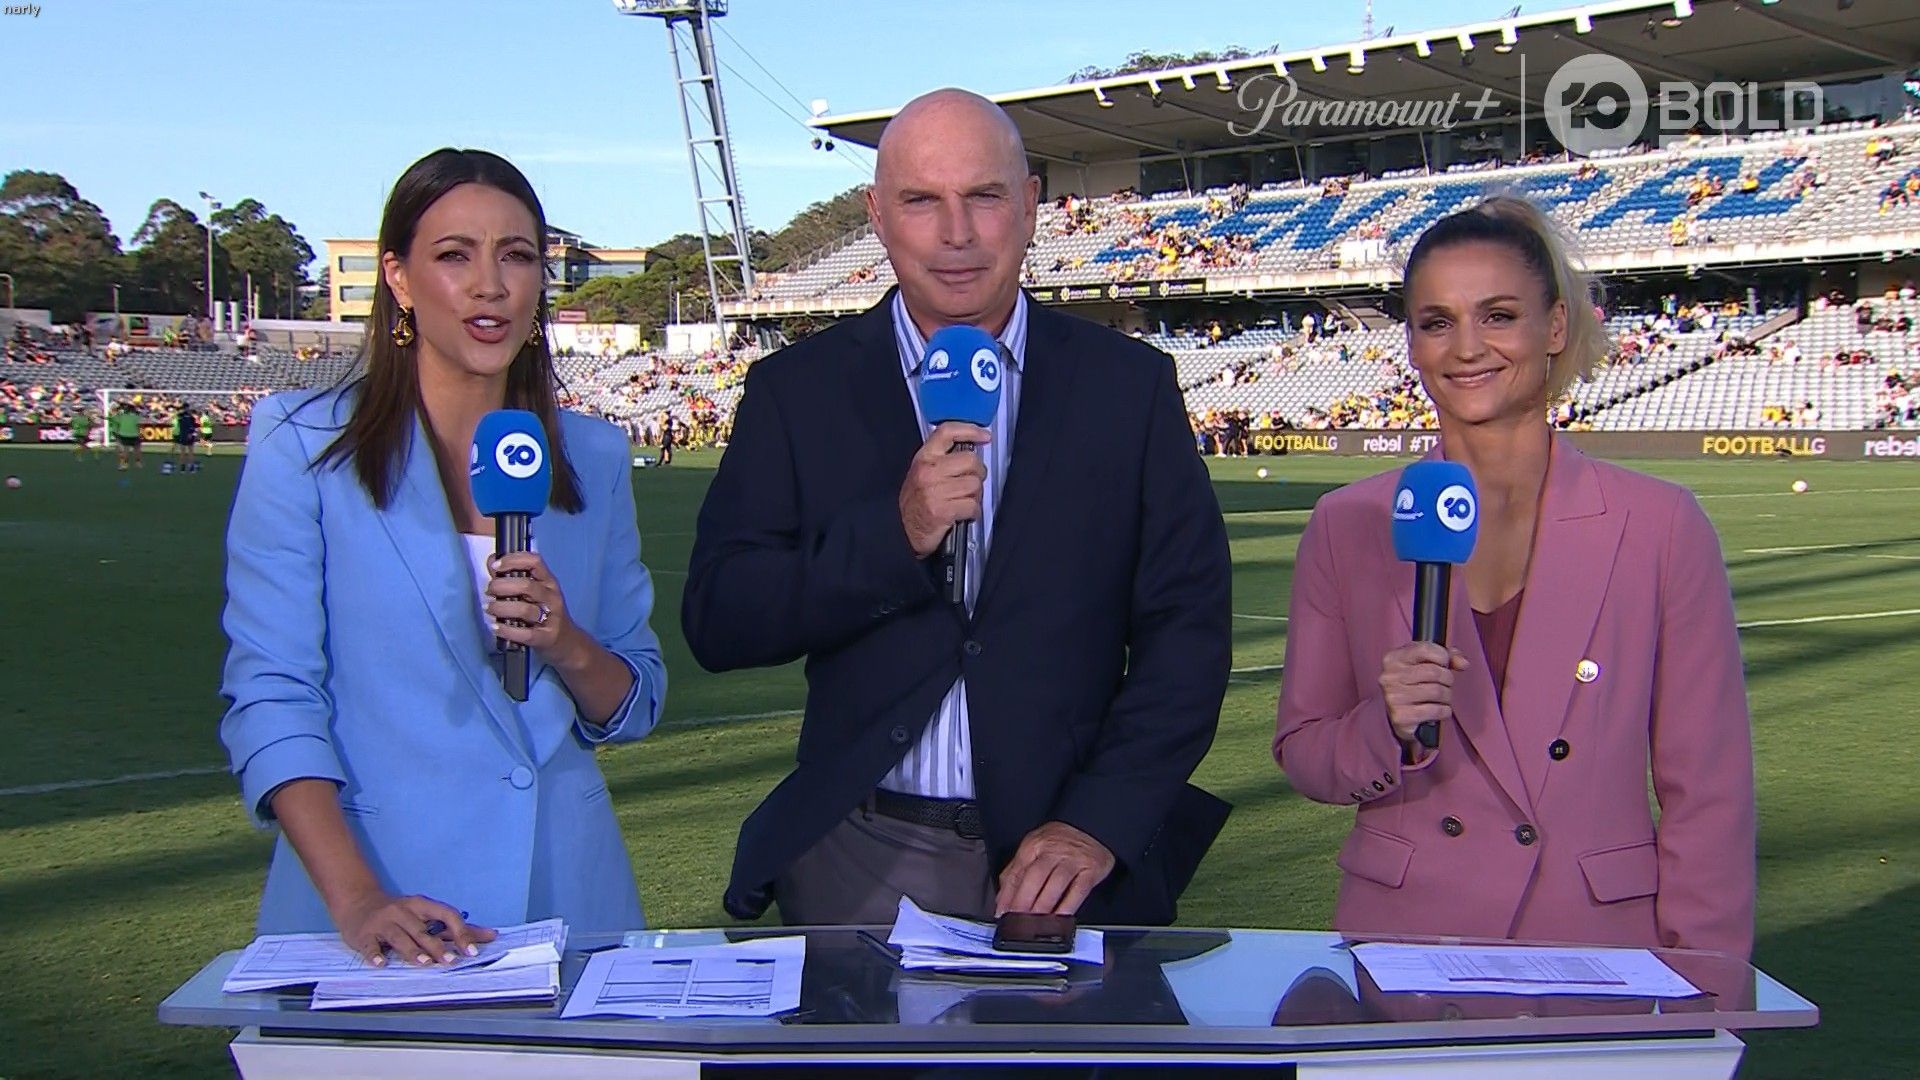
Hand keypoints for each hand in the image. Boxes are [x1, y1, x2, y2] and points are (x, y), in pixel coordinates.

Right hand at [330, 888, 495, 966]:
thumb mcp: (425, 914)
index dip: (460, 931)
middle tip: (452, 962)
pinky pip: (370, 945)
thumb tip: (489, 935)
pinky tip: (382, 963)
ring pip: (399, 937)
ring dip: (412, 951)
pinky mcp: (364, 934)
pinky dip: (375, 954)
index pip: (446, 914)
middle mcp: (402, 911)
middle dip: (438, 947)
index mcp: (421, 905)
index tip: (471, 950)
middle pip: (423, 930)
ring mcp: (382, 922)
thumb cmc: (399, 912)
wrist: (358, 902)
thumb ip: (454, 927)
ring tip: (425, 964)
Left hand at [487, 552, 585, 666]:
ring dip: (501, 608)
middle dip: (501, 586)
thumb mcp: (533, 592)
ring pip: (525, 610)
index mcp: (548, 581)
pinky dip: (506, 630)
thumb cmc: (544, 612)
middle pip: (526, 585)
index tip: (495, 566)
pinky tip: (495, 627)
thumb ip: (512, 577)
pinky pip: (525, 633)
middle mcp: (551, 596)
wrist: (566, 641)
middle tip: (489, 591)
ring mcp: (551, 617)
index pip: (534, 562)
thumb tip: (492, 560)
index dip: (513, 560)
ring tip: (489, 609)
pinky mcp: (546, 637)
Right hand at [899, 422, 991, 557]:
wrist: (903, 531)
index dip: (970, 430)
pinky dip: (973, 512)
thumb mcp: (922, 473)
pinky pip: (972, 506)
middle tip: (971, 482)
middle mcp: (928, 471)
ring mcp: (935, 491)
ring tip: (963, 500)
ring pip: (974, 485)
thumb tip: (971, 451)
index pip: (948, 432)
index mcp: (924, 458)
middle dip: (977, 474)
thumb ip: (943, 459)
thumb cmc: (915, 503)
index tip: (984, 436)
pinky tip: (963, 514)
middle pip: (971, 461)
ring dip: (975, 496)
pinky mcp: (942, 510)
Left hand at [995, 821, 1115, 916]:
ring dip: (1043, 905)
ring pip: (1055, 884)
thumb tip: (1002, 900)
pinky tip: (1060, 918)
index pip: (1017, 871)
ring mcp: (1073, 860)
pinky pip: (1078, 890)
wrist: (1091, 827)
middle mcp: (1053, 851)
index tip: (1003, 912)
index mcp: (1034, 845)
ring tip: (1035, 922)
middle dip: (1024, 900)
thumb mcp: (1034, 848)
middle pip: (1035, 876)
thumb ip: (1016, 872)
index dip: (1008, 894)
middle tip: (1017, 919)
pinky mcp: (1091, 870)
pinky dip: (1068, 906)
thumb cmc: (1059, 842)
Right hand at [1379, 642, 1470, 744]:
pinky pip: (1436, 710)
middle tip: (1445, 685)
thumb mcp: (1425, 663)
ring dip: (1447, 697)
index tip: (1444, 664)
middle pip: (1435, 672)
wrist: (1395, 715)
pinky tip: (1438, 710)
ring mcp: (1394, 697)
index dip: (1442, 656)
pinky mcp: (1402, 717)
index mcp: (1393, 659)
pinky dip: (1444, 711)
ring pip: (1437, 691)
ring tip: (1441, 698)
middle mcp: (1390, 677)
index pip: (1425, 649)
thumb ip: (1446, 656)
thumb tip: (1463, 663)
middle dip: (1447, 679)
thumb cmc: (1413, 685)